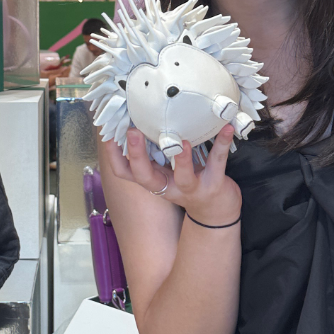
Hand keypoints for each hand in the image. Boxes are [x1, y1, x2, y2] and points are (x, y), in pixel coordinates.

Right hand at [104, 125, 241, 225]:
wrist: (216, 212)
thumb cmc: (189, 184)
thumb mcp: (167, 171)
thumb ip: (156, 153)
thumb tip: (143, 120)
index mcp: (154, 180)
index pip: (125, 173)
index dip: (113, 157)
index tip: (107, 136)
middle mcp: (168, 187)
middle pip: (145, 177)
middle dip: (137, 155)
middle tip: (133, 132)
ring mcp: (191, 188)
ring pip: (183, 178)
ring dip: (181, 159)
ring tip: (181, 141)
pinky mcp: (214, 185)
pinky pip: (217, 162)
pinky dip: (222, 144)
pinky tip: (226, 128)